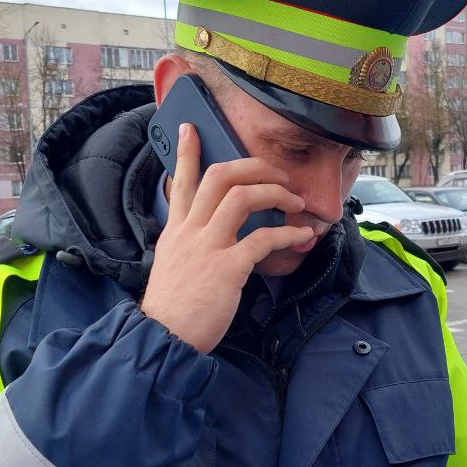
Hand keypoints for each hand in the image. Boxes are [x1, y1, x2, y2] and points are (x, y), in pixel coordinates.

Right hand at [140, 124, 312, 352]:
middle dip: (253, 166)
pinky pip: (263, 239)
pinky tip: (302, 236)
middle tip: (277, 172)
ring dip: (275, 193)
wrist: (163, 338)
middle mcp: (190, 231)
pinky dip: (288, 235)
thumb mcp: (171, 265)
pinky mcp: (228, 268)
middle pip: (220, 176)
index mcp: (176, 230)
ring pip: (243, 197)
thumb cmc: (172, 308)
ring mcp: (208, 247)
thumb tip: (206, 237)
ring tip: (295, 203)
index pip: (182, 181)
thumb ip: (188, 245)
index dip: (187, 153)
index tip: (192, 128)